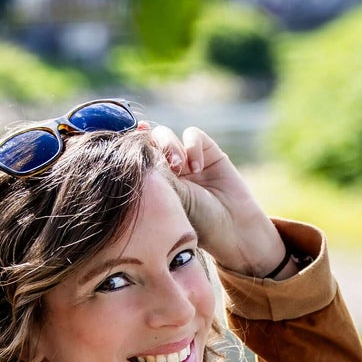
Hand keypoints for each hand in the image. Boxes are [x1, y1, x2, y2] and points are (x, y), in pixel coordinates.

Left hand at [145, 122, 287, 278]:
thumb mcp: (170, 197)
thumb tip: (139, 148)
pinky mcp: (208, 151)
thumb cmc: (199, 220)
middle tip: (169, 166)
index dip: (133, 146)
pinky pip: (192, 135)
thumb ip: (156, 171)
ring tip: (181, 167)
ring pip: (167, 135)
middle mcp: (169, 169)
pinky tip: (198, 168)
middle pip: (151, 141)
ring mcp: (187, 159)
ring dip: (171, 146)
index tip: (128, 144)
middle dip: (156, 147)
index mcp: (155, 182)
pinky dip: (192, 147)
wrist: (233, 226)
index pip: (139, 157)